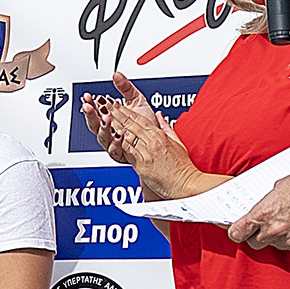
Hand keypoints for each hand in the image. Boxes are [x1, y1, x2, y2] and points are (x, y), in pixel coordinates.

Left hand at [85, 74, 195, 197]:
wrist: (186, 184)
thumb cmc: (182, 168)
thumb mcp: (177, 143)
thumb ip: (167, 128)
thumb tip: (160, 116)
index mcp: (161, 135)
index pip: (140, 119)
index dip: (126, 110)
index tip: (117, 104)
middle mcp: (153, 141)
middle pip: (131, 124)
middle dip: (116, 113)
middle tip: (105, 105)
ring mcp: (148, 152)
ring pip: (127, 134)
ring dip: (114, 124)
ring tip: (103, 116)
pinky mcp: (143, 164)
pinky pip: (128, 150)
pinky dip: (119, 142)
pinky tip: (111, 135)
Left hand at [227, 167, 289, 253]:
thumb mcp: (278, 187)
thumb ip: (266, 204)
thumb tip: (260, 212)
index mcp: (263, 215)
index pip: (238, 233)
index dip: (236, 232)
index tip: (236, 230)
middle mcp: (273, 231)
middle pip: (254, 243)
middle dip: (257, 235)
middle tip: (264, 225)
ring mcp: (289, 241)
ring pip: (275, 245)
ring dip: (277, 237)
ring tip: (288, 221)